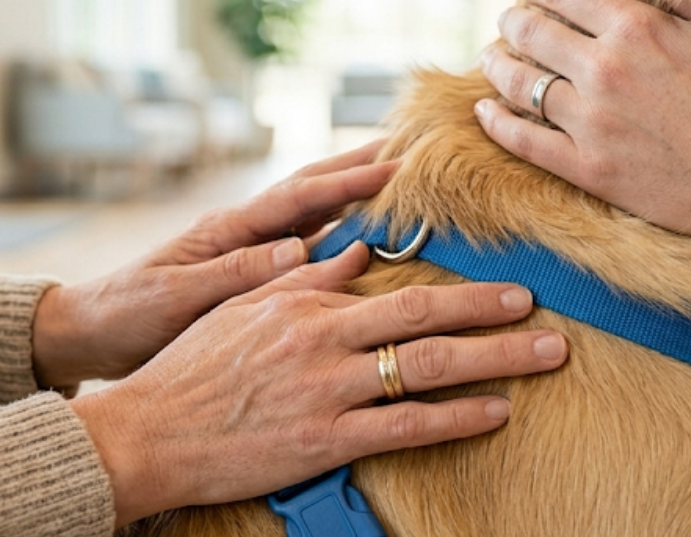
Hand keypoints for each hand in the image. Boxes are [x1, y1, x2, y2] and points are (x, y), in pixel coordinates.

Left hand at [32, 141, 397, 387]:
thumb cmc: (127, 315)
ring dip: (352, 188)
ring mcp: (245, 244)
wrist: (88, 331)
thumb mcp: (177, 297)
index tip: (394, 168)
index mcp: (227, 229)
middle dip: (358, 166)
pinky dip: (336, 225)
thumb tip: (297, 247)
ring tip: (396, 174)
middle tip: (409, 148)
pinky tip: (362, 228)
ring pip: (310, 209)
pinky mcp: (247, 266)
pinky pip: (302, 239)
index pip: (298, 197)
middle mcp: (241, 228)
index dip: (348, 182)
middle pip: (310, 187)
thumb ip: (236, 273)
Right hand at [72, 249, 568, 525]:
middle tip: (546, 314)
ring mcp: (327, 391)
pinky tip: (496, 412)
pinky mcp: (323, 441)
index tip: (506, 289)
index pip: (401, 292)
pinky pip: (405, 428)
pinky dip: (456, 417)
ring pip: (427, 369)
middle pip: (428, 320)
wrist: (143, 434)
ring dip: (495, 361)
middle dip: (495, 316)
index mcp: (308, 306)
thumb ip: (305, 280)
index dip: (462, 290)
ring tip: (545, 355)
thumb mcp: (244, 309)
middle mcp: (325, 341)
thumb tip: (355, 249)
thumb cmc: (190, 371)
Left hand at [475, 0, 690, 243]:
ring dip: (500, 66)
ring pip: (521, 85)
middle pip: (533, 34)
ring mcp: (592, 122)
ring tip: (492, 59)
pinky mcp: (590, 170)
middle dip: (514, 22)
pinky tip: (484, 110)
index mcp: (637, 27)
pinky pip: (524, 141)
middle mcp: (605, 70)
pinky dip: (497, 122)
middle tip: (508, 20)